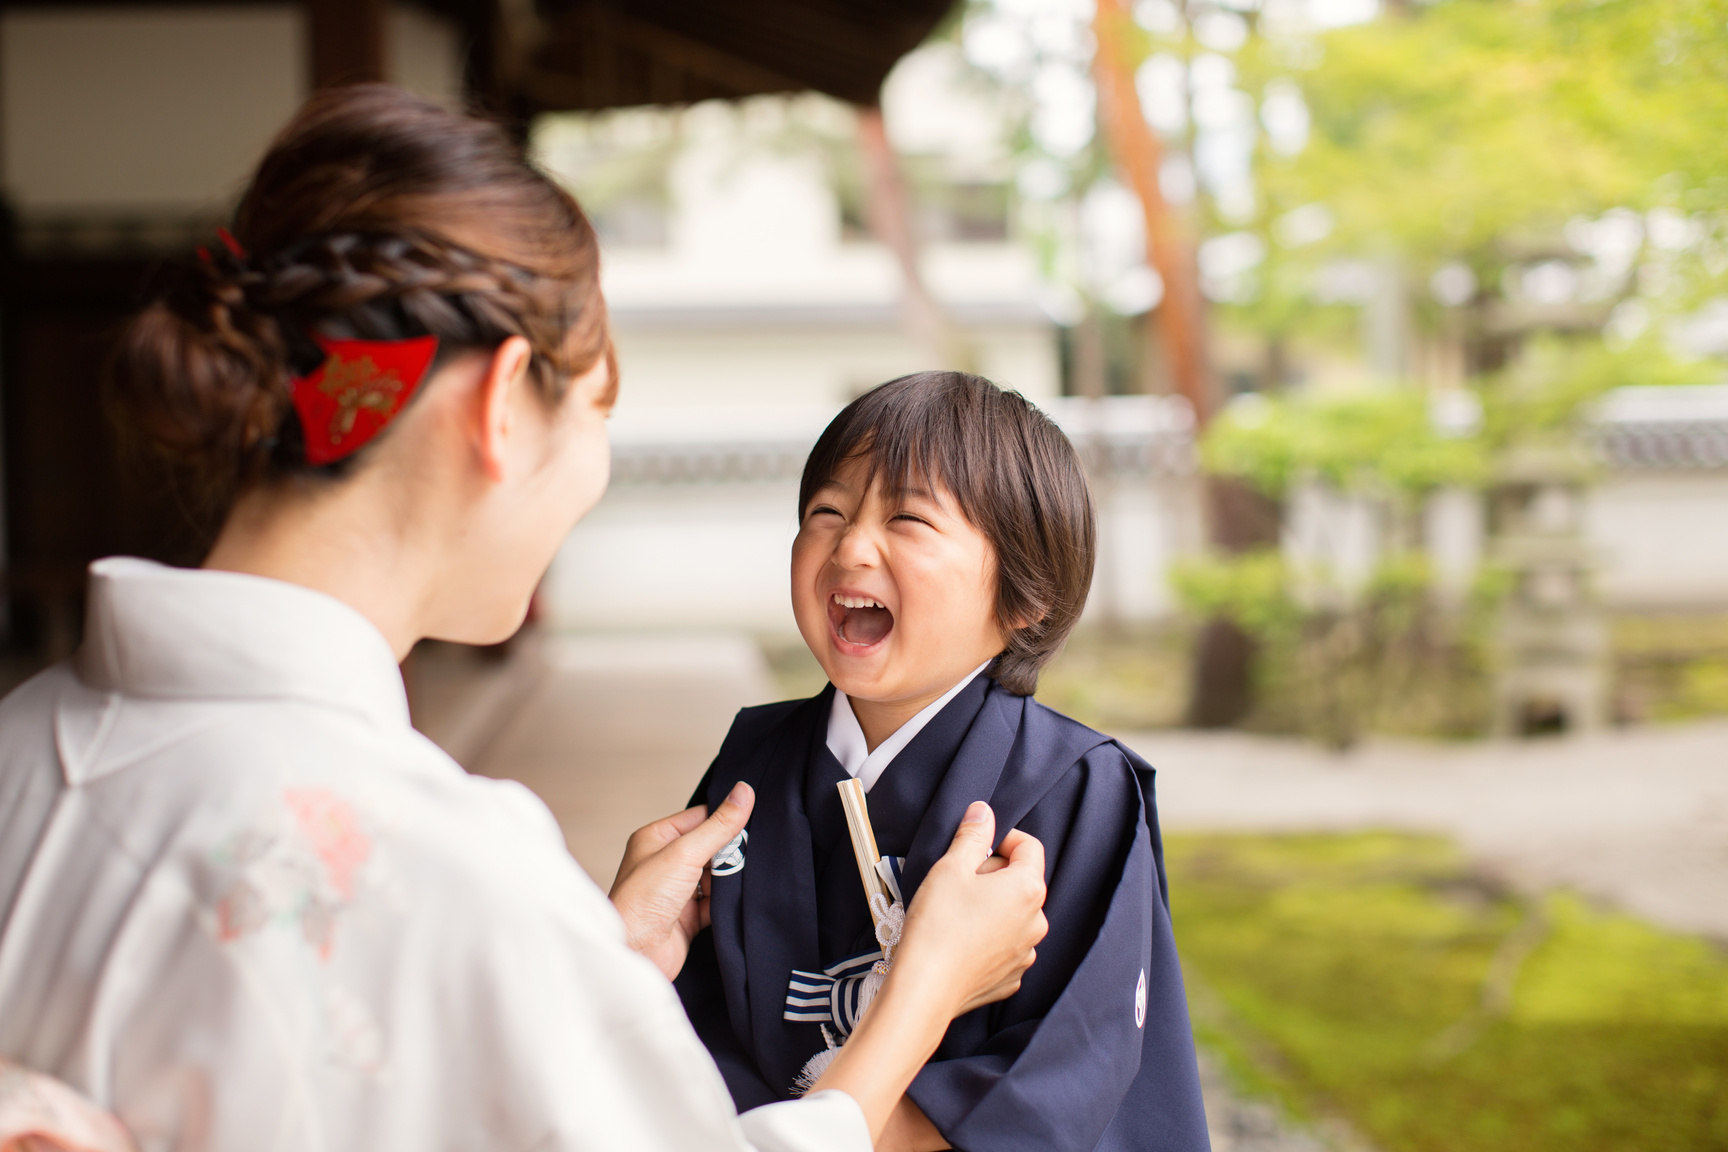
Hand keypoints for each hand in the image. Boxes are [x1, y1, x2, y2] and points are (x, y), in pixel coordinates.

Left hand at [609, 782, 753, 979]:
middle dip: (731, 851)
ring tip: (748, 875)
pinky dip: (728, 902)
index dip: (724, 818)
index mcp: (656, 839)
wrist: (636, 953)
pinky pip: (716, 902)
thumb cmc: (643, 900)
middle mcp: (665, 863)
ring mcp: (677, 891)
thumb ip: (719, 825)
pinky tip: (740, 899)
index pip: (699, 818)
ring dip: (730, 877)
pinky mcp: (688, 917)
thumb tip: (743, 792)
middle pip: (710, 847)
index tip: (754, 817)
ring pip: (715, 876)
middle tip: (754, 850)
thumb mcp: (685, 853)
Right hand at [806, 802, 1045, 1143]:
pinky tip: (961, 940)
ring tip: (956, 912)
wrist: (925, 989)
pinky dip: (988, 937)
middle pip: (1022, 881)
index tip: (977, 845)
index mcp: (1027, 889)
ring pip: (1014, 915)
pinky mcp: (1011, 976)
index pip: (1030, 846)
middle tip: (958, 880)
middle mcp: (1036, 922)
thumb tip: (984, 812)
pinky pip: (1006, 945)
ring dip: (992, 907)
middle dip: (994, 874)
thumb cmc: (938, 925)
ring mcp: (1026, 952)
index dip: (1003, 838)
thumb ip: (972, 835)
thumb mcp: (951, 868)